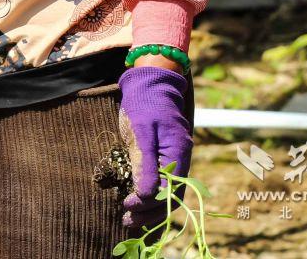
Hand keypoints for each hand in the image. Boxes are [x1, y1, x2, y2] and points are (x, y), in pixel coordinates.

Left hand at [118, 62, 193, 227]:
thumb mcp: (141, 133)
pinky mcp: (161, 156)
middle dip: (150, 213)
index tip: (128, 207)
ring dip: (149, 209)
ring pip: (165, 192)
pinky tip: (135, 203)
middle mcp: (179, 160)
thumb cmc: (144, 104)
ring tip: (130, 220)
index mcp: (178, 154)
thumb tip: (145, 196)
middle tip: (127, 223)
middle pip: (169, 197)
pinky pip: (159, 182)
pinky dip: (149, 196)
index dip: (150, 205)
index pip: (168, 190)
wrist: (149, 83)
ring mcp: (172, 158)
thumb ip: (144, 164)